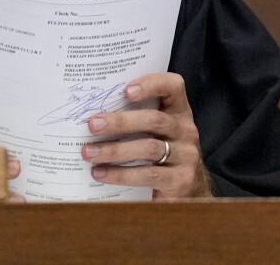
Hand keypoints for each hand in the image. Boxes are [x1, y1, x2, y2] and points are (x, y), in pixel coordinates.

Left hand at [81, 72, 211, 197]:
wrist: (190, 194)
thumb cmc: (164, 158)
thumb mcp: (157, 135)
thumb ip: (136, 123)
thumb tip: (93, 117)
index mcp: (179, 113)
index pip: (173, 86)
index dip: (151, 84)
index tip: (126, 91)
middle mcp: (186, 131)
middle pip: (154, 120)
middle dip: (120, 122)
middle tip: (92, 125)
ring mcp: (187, 156)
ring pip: (149, 148)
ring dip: (114, 150)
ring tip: (89, 153)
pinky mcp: (181, 180)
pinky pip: (148, 174)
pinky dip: (120, 174)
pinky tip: (100, 173)